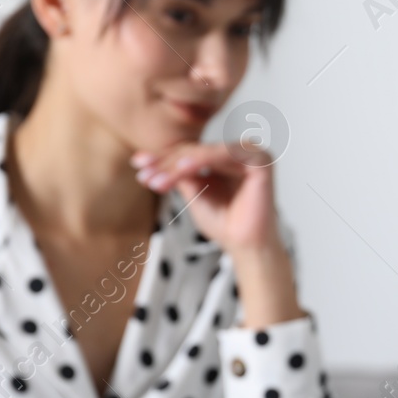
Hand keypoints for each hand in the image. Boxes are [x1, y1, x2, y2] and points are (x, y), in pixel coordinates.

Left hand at [130, 142, 278, 254]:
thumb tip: (147, 160)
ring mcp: (251, 153)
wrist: (245, 246)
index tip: (138, 165)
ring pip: (204, 152)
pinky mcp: (259, 160)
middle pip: (194, 151)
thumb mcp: (193, 194)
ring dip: (177, 165)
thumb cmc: (224, 224)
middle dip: (166, 164)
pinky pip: (222, 154)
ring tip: (156, 179)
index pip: (190, 153)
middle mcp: (239, 152)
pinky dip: (200, 160)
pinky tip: (180, 169)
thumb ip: (178, 175)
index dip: (163, 159)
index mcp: (225, 158)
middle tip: (145, 176)